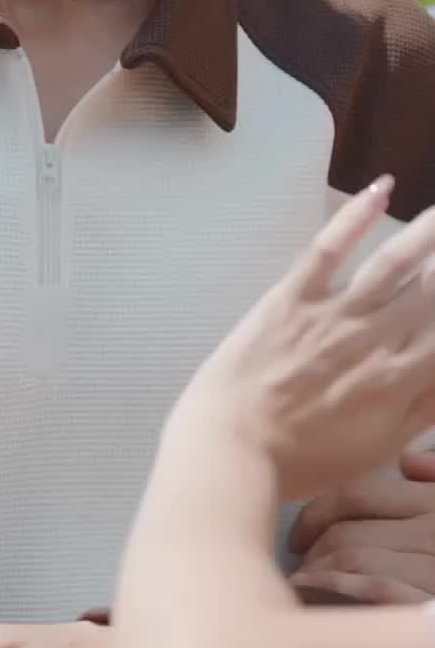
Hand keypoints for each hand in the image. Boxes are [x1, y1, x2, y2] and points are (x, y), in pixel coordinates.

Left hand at [174, 180, 434, 499]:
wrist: (233, 450)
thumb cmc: (305, 458)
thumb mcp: (379, 445)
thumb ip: (425, 408)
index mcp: (402, 379)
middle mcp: (377, 338)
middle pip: (433, 288)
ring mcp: (333, 313)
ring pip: (395, 261)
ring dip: (428, 230)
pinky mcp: (292, 296)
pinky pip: (330, 248)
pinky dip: (356, 216)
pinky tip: (381, 189)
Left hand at [291, 446, 434, 603]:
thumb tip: (406, 461)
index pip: (357, 495)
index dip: (317, 513)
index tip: (299, 536)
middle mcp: (432, 528)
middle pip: (347, 529)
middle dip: (313, 547)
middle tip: (300, 565)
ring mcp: (433, 566)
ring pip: (354, 556)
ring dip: (319, 570)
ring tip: (305, 583)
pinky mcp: (429, 602)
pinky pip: (377, 586)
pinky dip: (340, 586)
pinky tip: (319, 592)